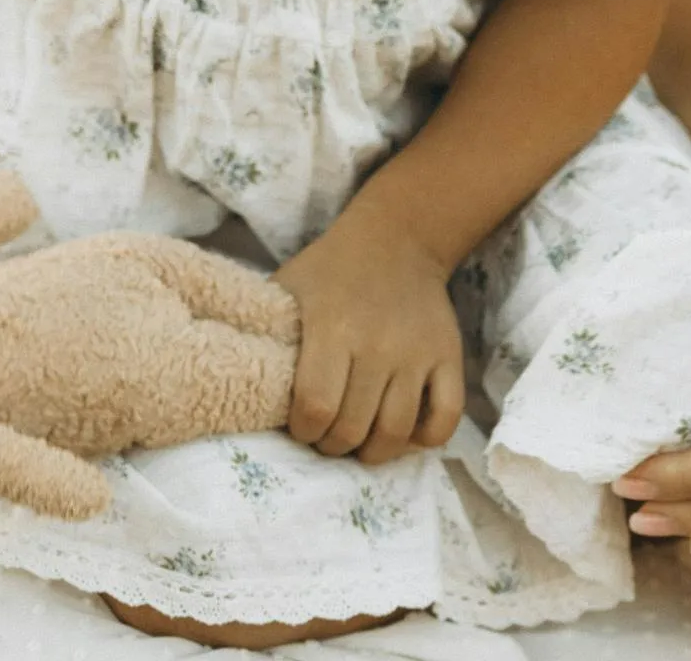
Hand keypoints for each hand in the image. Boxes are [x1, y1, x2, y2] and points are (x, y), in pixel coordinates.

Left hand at [275, 207, 465, 464]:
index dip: (304, 430)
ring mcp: (416, 354)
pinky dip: (423, 439)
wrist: (397, 239)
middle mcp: (376, 344)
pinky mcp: (448, 358)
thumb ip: (268, 332)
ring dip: (372, 451)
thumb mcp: (289, 287)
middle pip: (353, 428)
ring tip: (359, 443)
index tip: (300, 427)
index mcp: (331, 327)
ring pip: (396, 433)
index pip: (315, 407)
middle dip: (333, 445)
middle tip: (327, 439)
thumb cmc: (330, 269)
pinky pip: (443, 419)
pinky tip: (403, 434)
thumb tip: (241, 378)